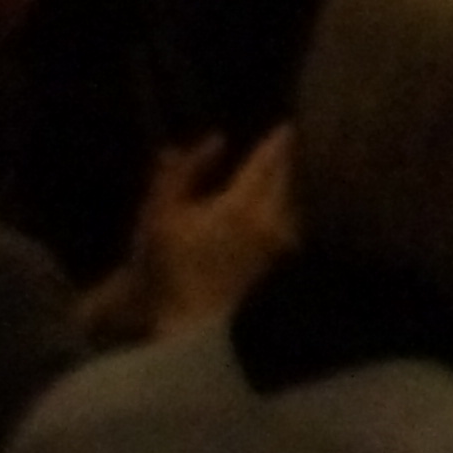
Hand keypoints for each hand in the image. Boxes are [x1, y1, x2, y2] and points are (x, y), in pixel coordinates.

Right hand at [109, 126, 299, 339]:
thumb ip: (182, 172)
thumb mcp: (160, 216)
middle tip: (288, 144)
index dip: (278, 142)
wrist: (187, 326)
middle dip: (286, 161)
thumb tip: (215, 139)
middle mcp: (271, 222)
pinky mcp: (280, 266)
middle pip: (286, 180)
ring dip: (289, 186)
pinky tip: (279, 209)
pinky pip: (290, 224)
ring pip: (292, 202)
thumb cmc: (167, 268)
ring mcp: (279, 246)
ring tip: (284, 173)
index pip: (268, 163)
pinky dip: (287, 209)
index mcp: (242, 205)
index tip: (288, 125)